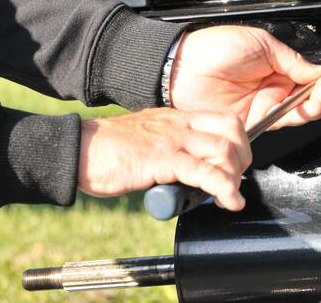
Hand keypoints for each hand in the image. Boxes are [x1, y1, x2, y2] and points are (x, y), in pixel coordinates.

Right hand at [78, 109, 250, 210]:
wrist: (78, 150)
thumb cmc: (111, 150)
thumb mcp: (152, 139)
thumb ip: (175, 148)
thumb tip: (193, 171)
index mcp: (179, 119)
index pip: (226, 121)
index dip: (240, 143)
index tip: (238, 165)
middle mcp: (180, 125)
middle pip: (231, 133)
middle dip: (242, 160)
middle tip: (236, 181)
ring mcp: (172, 140)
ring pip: (222, 151)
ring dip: (234, 177)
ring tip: (230, 196)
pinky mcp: (161, 160)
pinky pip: (203, 172)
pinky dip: (223, 188)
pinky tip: (229, 201)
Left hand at [170, 26, 320, 128]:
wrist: (183, 67)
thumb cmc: (215, 48)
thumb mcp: (261, 43)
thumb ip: (291, 60)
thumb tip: (318, 71)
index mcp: (277, 67)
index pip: (309, 78)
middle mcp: (272, 89)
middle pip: (308, 98)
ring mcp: (263, 107)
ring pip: (298, 113)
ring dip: (315, 105)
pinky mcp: (252, 123)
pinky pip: (278, 124)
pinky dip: (293, 117)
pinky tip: (300, 108)